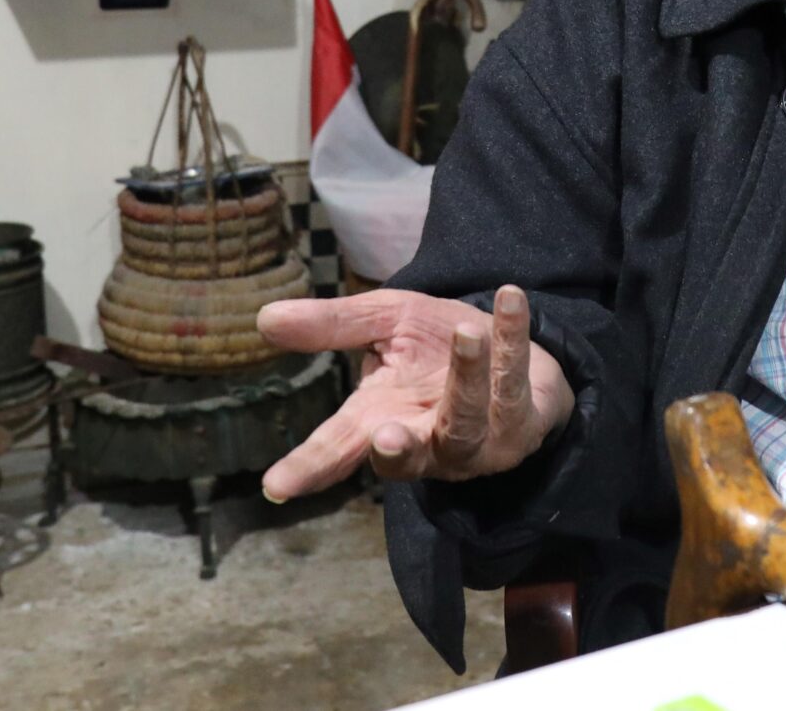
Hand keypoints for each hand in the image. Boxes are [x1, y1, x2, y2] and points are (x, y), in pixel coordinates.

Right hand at [257, 284, 572, 501]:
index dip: (309, 467)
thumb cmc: (436, 347)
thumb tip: (264, 318)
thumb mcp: (385, 324)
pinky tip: (509, 299)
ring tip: (467, 332)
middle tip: (382, 435)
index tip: (276, 486)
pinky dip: (514, 337)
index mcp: (381, 420)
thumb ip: (333, 326)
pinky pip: (517, 381)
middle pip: (405, 457)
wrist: (508, 350)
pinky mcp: (522, 423)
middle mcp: (426, 442)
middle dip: (396, 450)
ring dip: (468, 377)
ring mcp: (477, 441)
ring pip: (467, 420)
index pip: (338, 447)